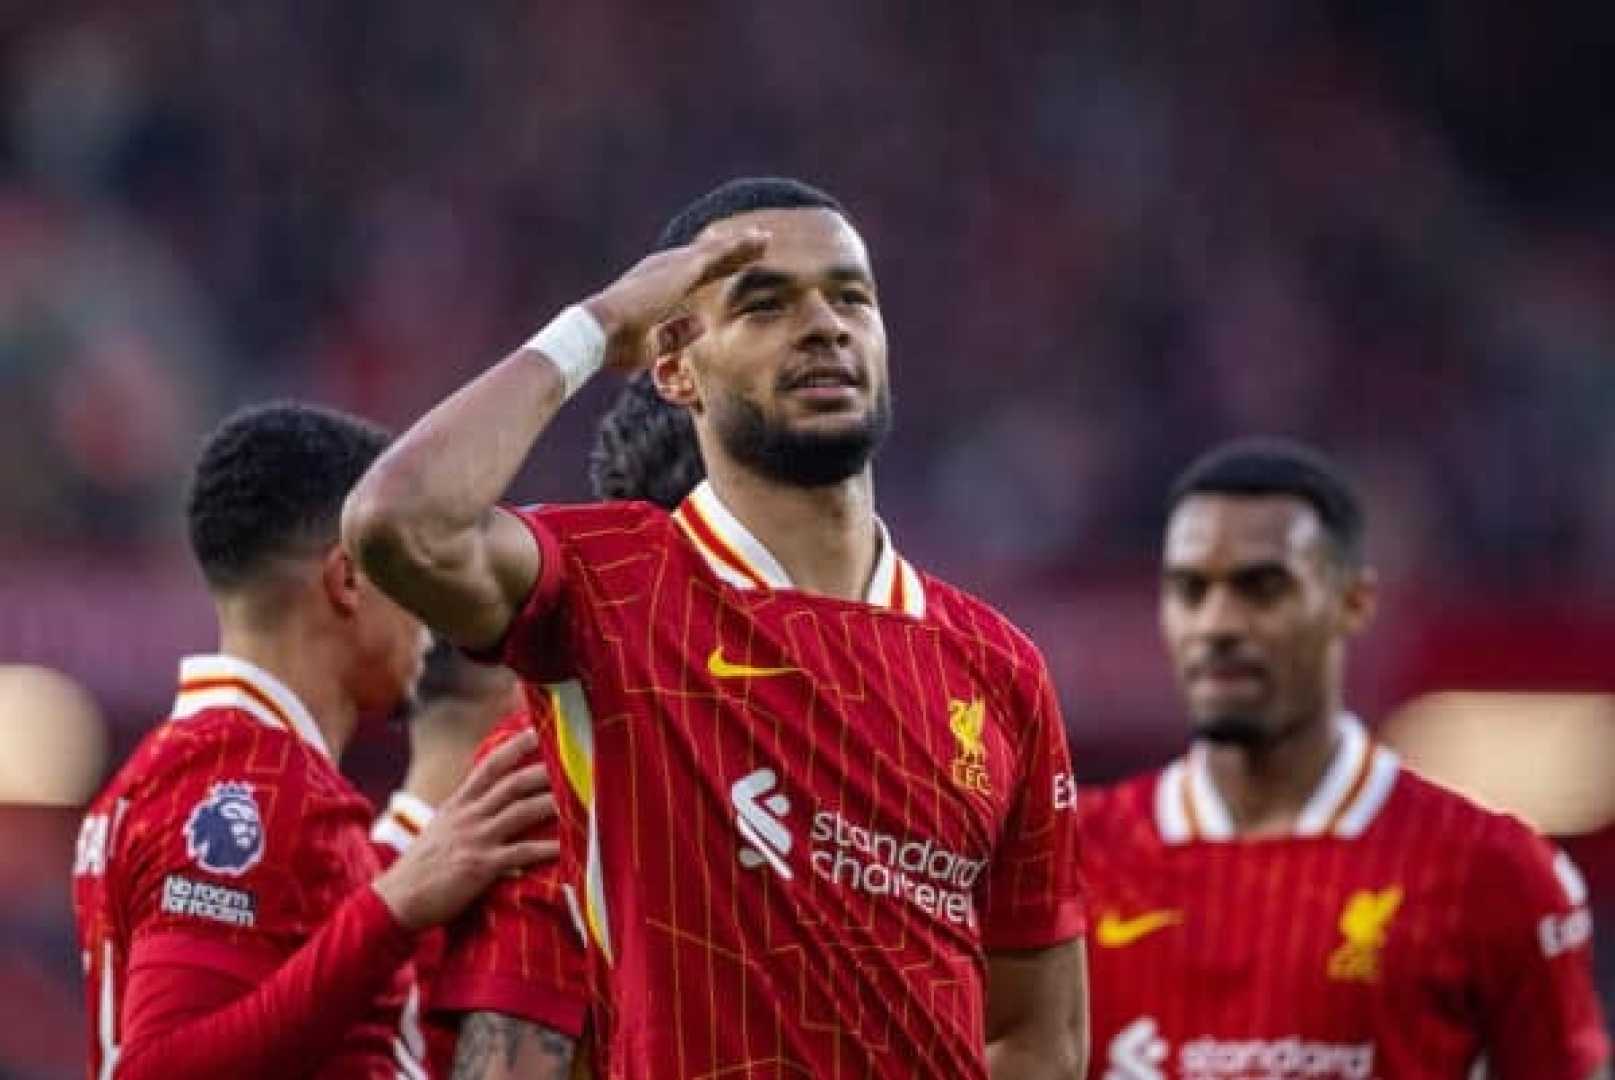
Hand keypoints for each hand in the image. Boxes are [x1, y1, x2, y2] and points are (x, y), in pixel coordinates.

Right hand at [373, 728, 556, 929]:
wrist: (395, 901)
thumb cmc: (419, 870)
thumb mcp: (440, 831)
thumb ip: (464, 816)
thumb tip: (487, 807)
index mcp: (458, 805)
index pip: (489, 767)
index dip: (515, 747)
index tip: (537, 731)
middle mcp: (468, 816)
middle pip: (513, 784)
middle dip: (545, 770)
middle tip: (573, 762)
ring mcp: (475, 840)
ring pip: (521, 812)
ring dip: (553, 803)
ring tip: (581, 798)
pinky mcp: (481, 867)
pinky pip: (521, 853)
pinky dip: (546, 849)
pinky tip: (568, 848)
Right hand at [583, 227, 768, 371]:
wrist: (599, 332)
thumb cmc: (616, 344)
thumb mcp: (653, 345)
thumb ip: (678, 334)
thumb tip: (703, 324)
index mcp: (656, 286)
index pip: (693, 275)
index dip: (716, 270)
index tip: (735, 265)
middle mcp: (664, 269)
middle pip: (707, 257)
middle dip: (732, 252)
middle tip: (756, 244)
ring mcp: (673, 265)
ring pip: (715, 250)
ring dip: (740, 245)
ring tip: (764, 239)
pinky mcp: (682, 268)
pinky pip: (718, 253)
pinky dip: (738, 246)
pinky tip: (757, 242)